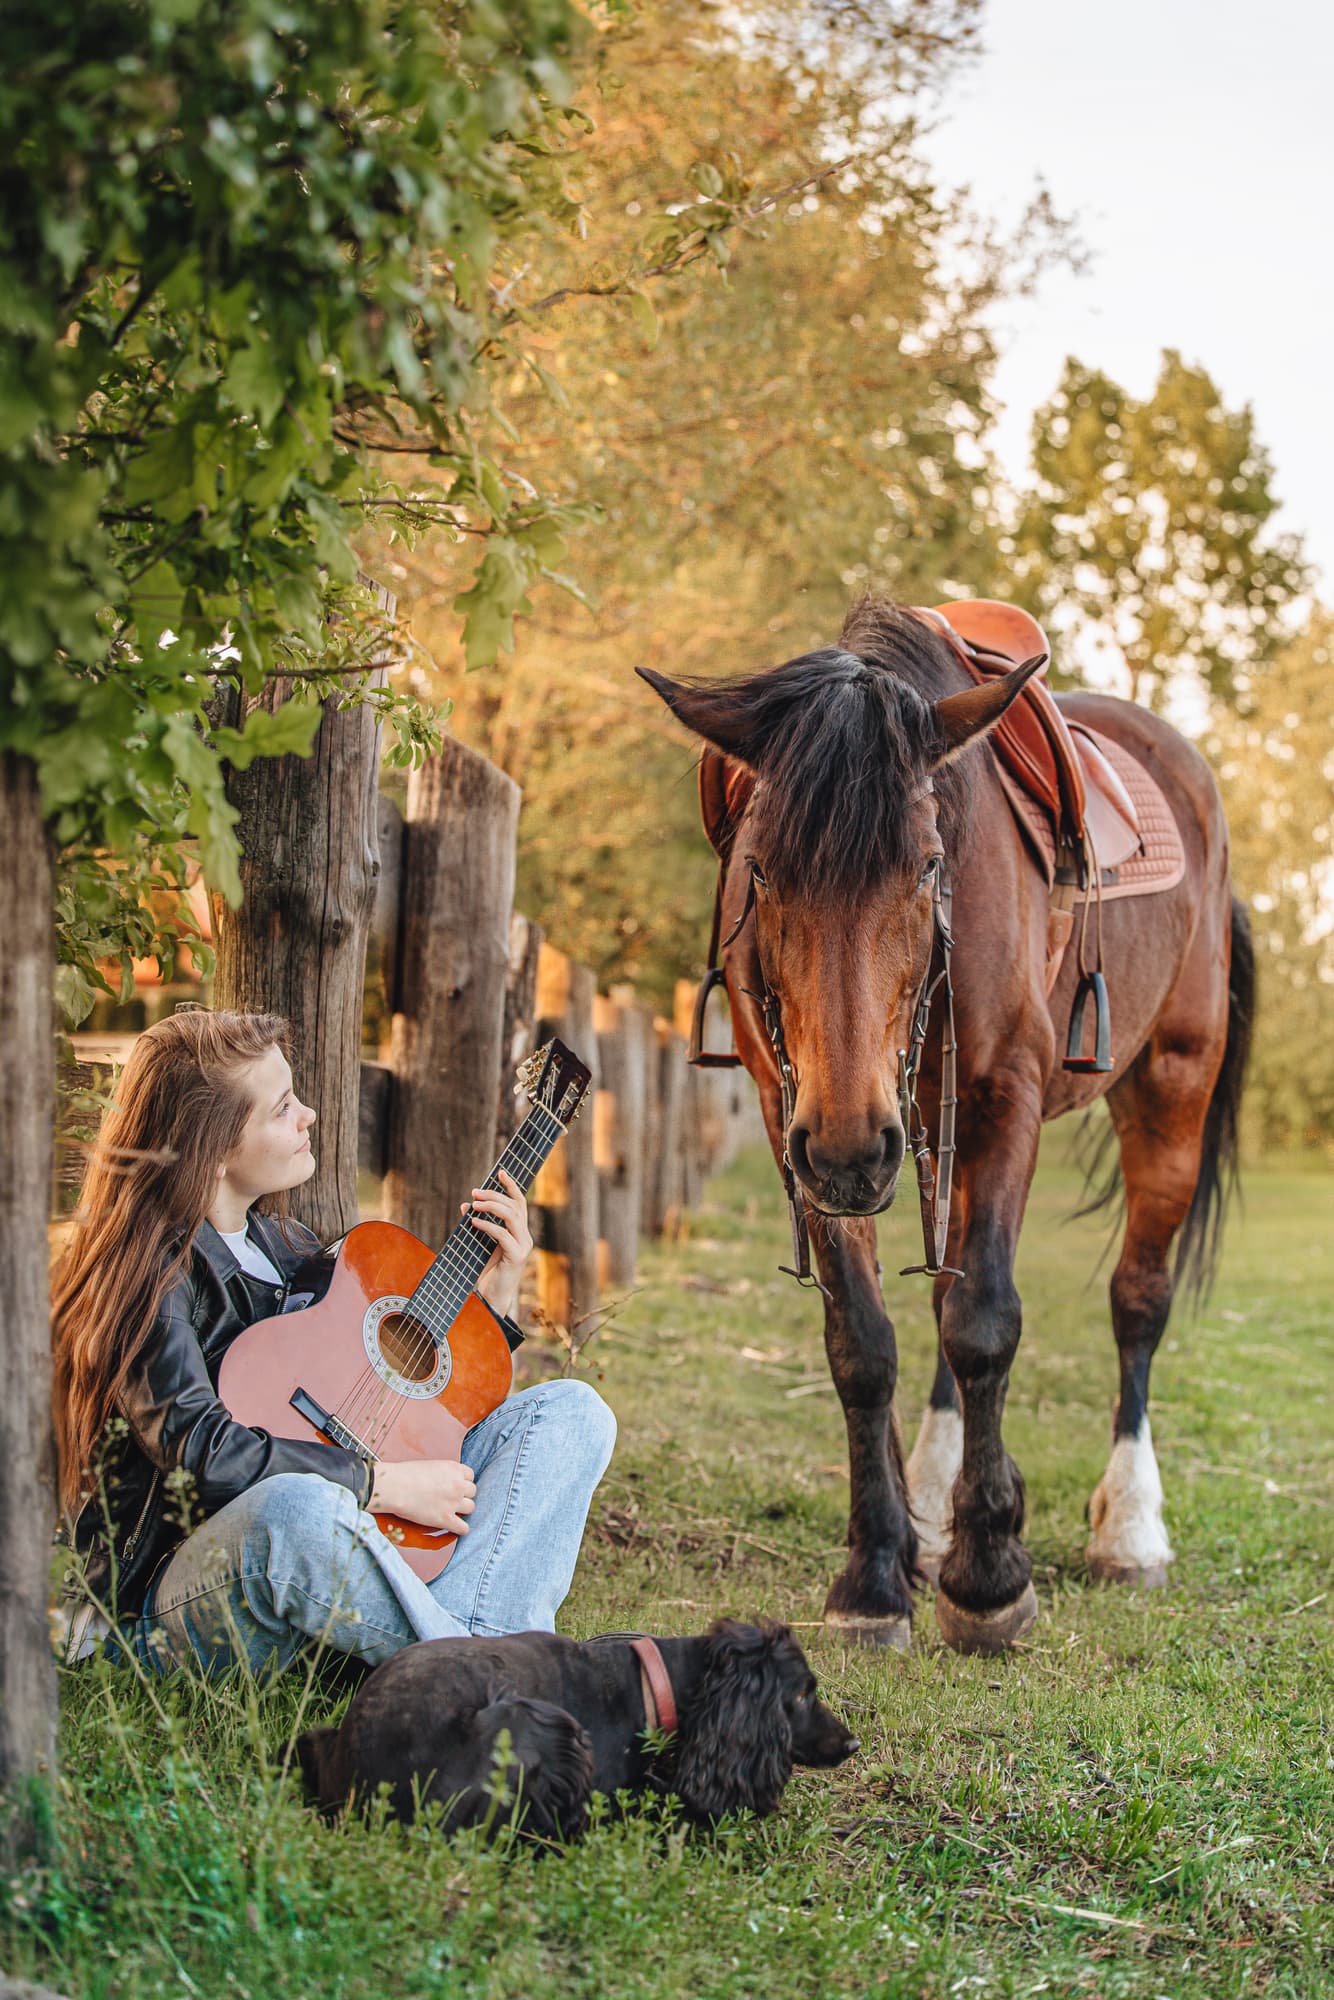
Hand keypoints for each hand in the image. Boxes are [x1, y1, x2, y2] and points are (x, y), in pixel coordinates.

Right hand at [369, 1458, 475, 1534]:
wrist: (394, 1486)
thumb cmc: (405, 1474)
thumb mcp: (431, 1466)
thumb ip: (444, 1474)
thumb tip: (446, 1483)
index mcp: (454, 1469)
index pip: (470, 1477)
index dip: (462, 1482)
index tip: (453, 1487)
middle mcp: (458, 1484)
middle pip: (472, 1492)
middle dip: (462, 1496)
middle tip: (449, 1500)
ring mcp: (453, 1502)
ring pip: (470, 1508)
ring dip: (462, 1511)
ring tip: (449, 1511)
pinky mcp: (446, 1519)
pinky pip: (464, 1528)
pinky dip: (460, 1529)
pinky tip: (453, 1527)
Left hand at [465, 1168, 531, 1322]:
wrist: (489, 1299)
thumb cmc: (485, 1272)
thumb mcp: (479, 1243)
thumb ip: (476, 1224)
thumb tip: (466, 1204)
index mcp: (519, 1232)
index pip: (520, 1203)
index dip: (512, 1186)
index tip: (500, 1172)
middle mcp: (525, 1237)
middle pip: (515, 1206)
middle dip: (495, 1195)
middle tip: (475, 1191)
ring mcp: (523, 1246)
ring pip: (512, 1216)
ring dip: (492, 1206)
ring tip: (474, 1204)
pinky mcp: (516, 1257)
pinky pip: (503, 1235)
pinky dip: (487, 1225)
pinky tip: (473, 1222)